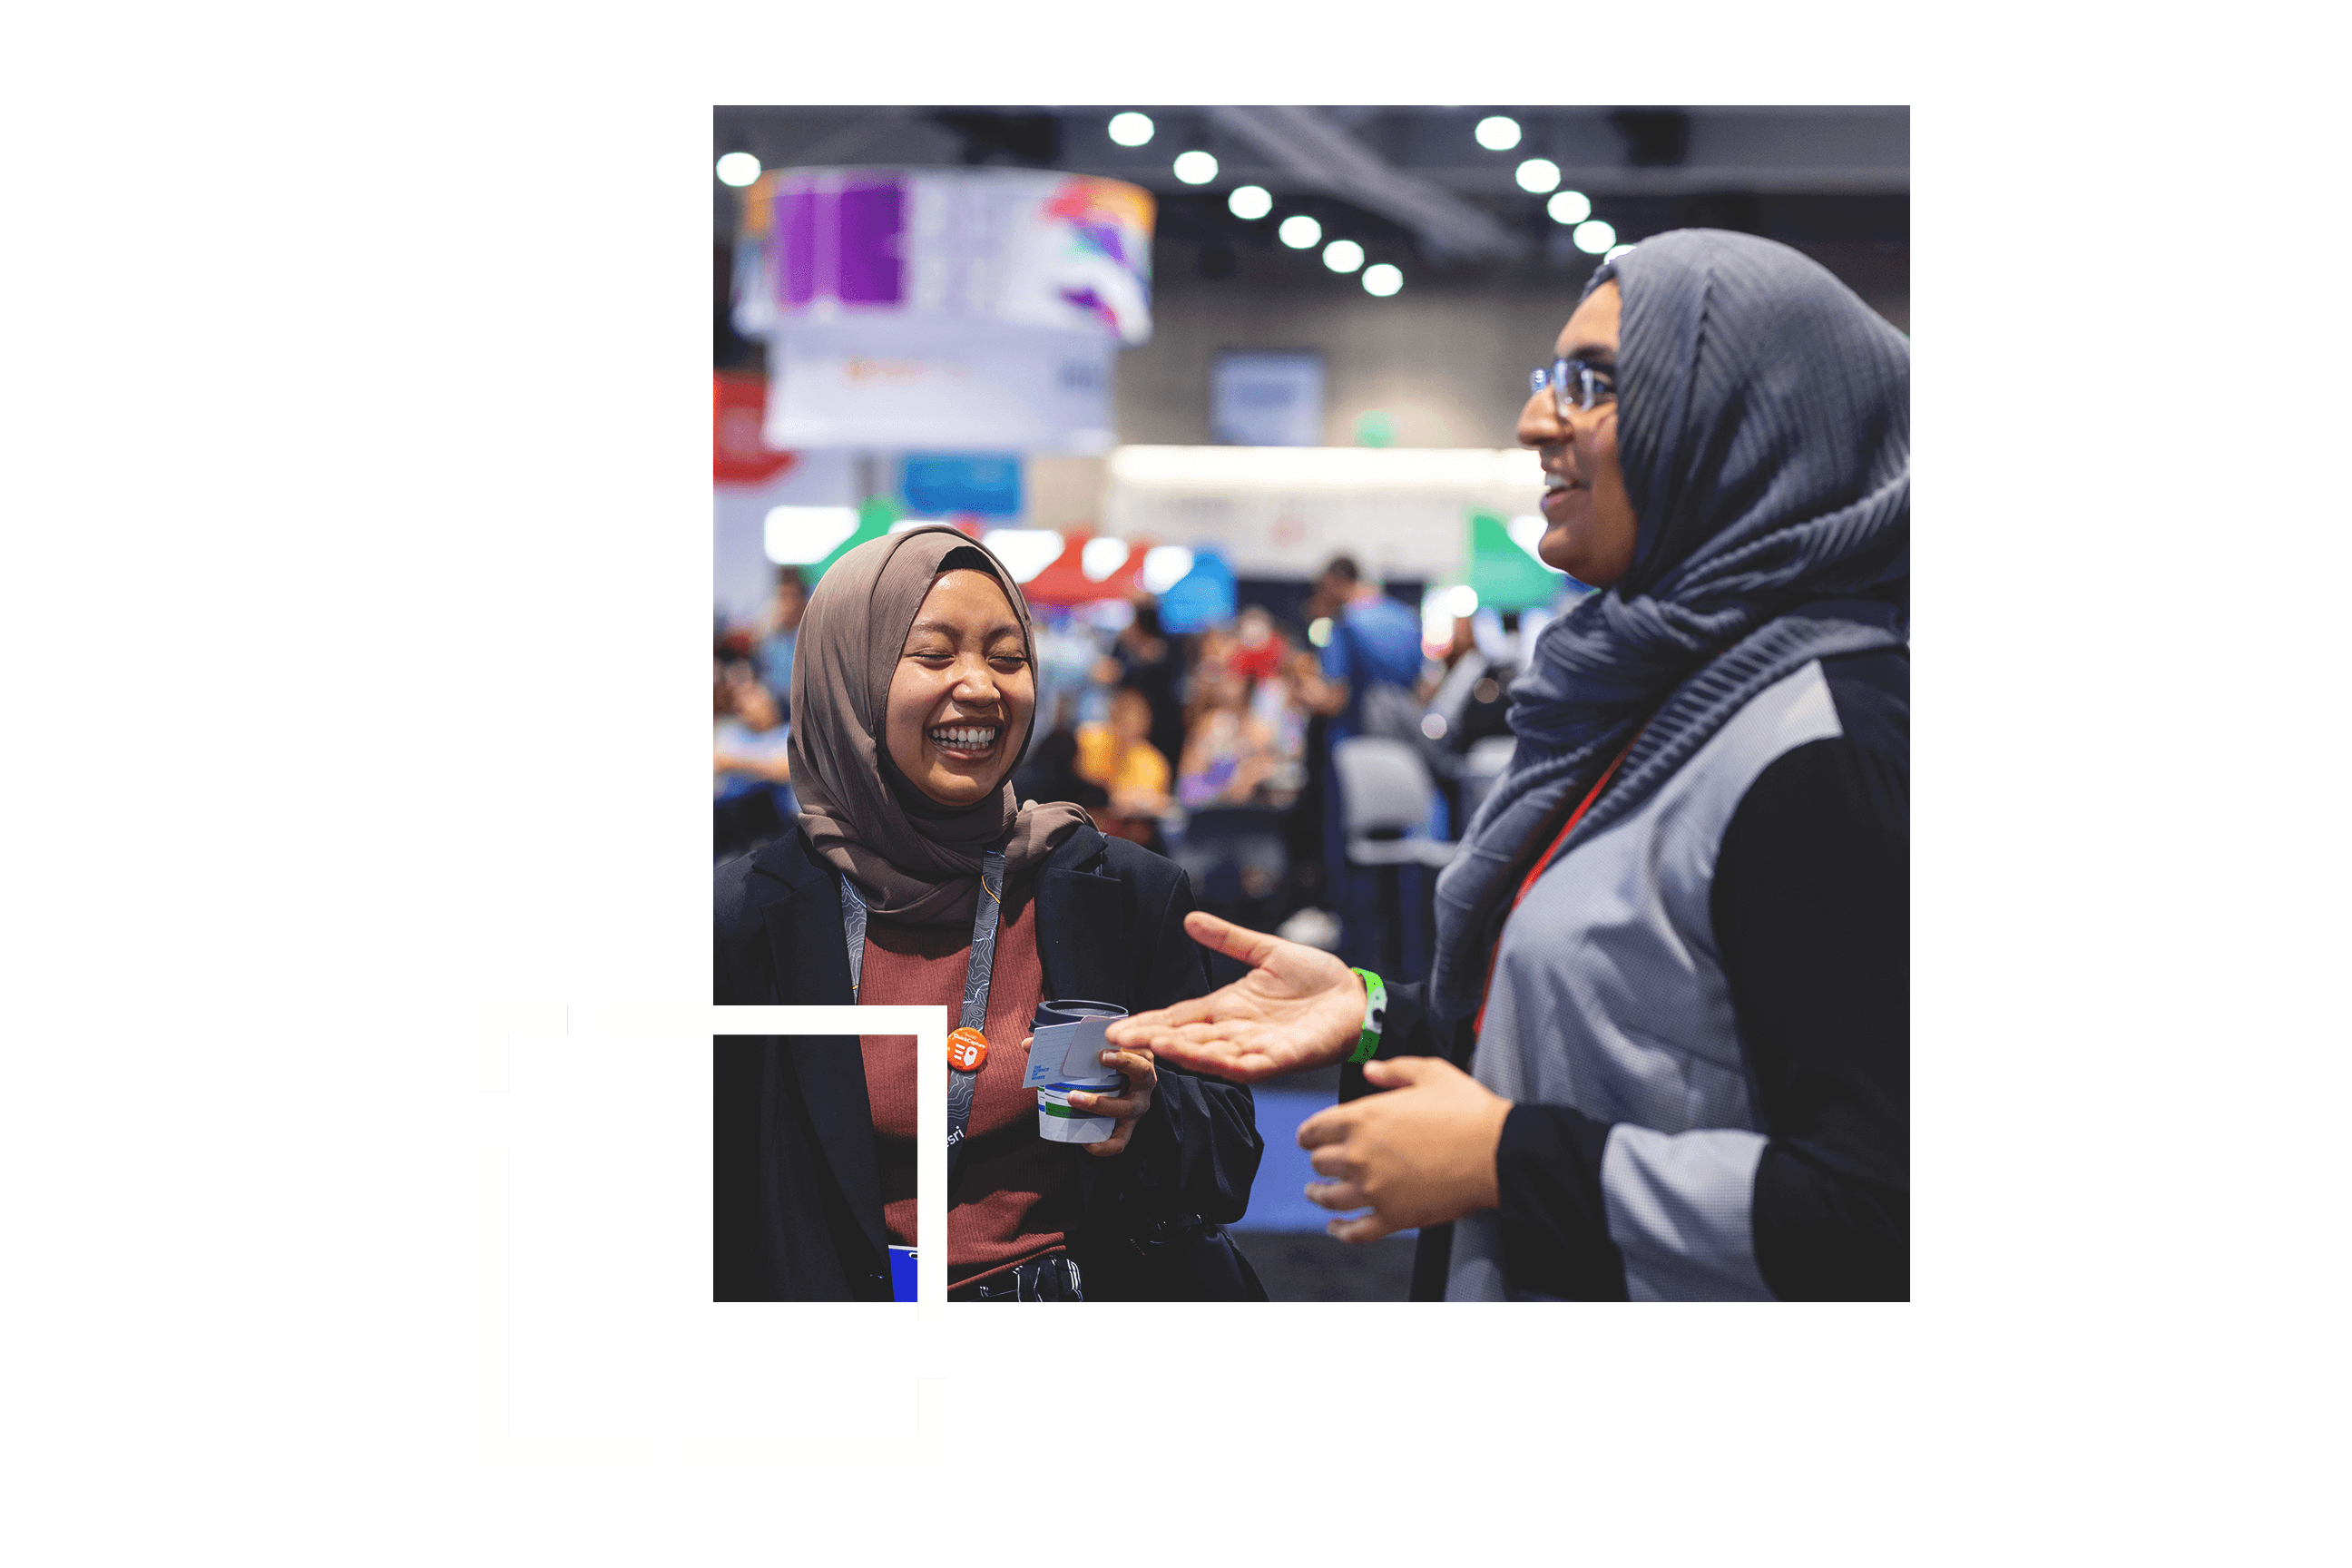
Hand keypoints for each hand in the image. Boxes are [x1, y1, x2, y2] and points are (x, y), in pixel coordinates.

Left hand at [1026, 1037, 1156, 1156]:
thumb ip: (1064, 1046)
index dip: (1126, 1051)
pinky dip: (1103, 1146)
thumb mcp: (1094, 1053)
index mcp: (1138, 1056)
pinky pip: (1119, 1142)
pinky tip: (1085, 1142)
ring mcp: (1137, 1107)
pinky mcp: (1127, 1129)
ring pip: (1125, 1108)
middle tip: (1097, 1059)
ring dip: (1099, 1103)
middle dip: (1121, 1065)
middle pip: (1142, 1073)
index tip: (1102, 1051)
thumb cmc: (1103, 1068)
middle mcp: (1143, 1082)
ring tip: (1073, 1098)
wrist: (1120, 1090)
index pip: (1140, 1048)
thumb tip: (1028, 1044)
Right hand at [1105, 911, 1364, 1082]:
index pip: (1180, 1017)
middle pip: (1187, 1039)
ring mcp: (1257, 1048)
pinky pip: (1248, 1065)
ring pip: (1211, 1054)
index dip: (1149, 1021)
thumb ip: (1228, 939)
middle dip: (1153, 1040)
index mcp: (1228, 1008)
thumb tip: (1190, 919)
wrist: (1357, 998)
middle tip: (1119, 1041)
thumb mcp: (1266, 951)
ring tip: (1152, 1044)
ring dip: (1182, 1051)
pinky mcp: (1282, 1058)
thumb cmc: (1316, 980)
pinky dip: (1225, 1063)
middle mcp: (1236, 1032)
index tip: (1116, 1026)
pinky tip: (1204, 1059)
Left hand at [1297, 1056, 1512, 1242]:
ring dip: (1319, 1195)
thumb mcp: (1430, 1073)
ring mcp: (1375, 1190)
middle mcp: (1360, 1155)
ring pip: (1330, 1197)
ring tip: (1316, 1193)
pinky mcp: (1394, 1218)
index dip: (1309, 1134)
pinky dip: (1341, 1232)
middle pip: (1320, 1163)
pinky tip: (1336, 1228)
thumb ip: (1393, 1070)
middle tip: (1321, 1162)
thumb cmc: (1468, 1111)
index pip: (1314, 1129)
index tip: (1309, 1138)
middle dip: (1319, 1160)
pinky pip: (1357, 1232)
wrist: (1498, 1152)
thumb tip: (1370, 1070)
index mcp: (1362, 1118)